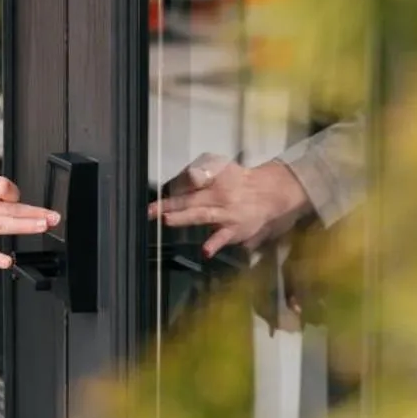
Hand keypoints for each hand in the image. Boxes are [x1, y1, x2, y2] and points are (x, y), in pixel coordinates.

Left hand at [148, 152, 311, 257]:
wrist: (266, 194)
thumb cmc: (237, 180)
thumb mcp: (220, 166)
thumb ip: (201, 170)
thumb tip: (186, 177)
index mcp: (213, 179)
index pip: (191, 180)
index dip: (174, 186)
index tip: (157, 195)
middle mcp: (218, 196)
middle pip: (191, 199)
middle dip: (168, 205)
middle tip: (149, 210)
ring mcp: (225, 215)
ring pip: (202, 215)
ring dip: (184, 218)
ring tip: (167, 219)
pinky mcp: (233, 231)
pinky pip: (223, 238)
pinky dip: (215, 244)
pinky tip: (205, 251)